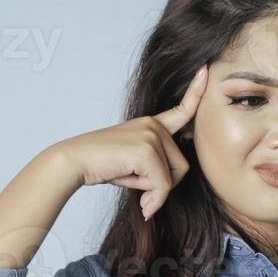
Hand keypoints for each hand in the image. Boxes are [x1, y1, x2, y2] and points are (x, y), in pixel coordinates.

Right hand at [50, 65, 207, 219]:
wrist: (73, 161)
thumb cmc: (100, 164)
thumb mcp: (133, 160)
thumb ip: (155, 164)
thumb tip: (169, 187)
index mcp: (150, 124)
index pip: (181, 108)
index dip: (196, 91)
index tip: (204, 70)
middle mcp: (153, 126)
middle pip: (182, 166)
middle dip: (163, 183)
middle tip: (136, 184)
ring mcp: (150, 136)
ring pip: (173, 177)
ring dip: (154, 191)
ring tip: (129, 182)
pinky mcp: (146, 151)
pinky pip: (163, 185)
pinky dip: (154, 201)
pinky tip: (142, 206)